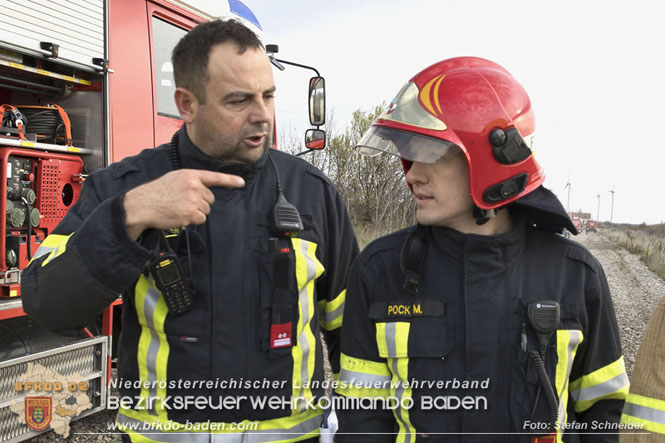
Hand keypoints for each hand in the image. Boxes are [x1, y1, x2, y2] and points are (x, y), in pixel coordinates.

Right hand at [123, 169, 244, 239]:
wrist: (142, 204)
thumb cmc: (157, 192)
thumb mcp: (175, 179)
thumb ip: (191, 181)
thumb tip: (205, 191)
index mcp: (190, 175)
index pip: (214, 177)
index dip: (230, 180)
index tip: (241, 183)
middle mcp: (194, 186)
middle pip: (210, 199)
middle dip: (200, 203)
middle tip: (183, 202)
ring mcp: (192, 200)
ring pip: (206, 210)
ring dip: (196, 212)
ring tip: (179, 208)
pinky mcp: (190, 214)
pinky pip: (200, 219)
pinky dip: (192, 220)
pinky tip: (179, 215)